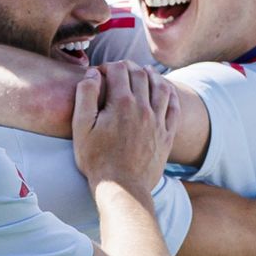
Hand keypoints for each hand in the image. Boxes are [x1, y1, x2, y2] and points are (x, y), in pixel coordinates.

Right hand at [71, 62, 177, 193]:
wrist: (123, 189)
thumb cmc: (97, 161)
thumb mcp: (81, 128)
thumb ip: (85, 96)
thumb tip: (93, 74)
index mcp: (121, 102)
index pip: (117, 69)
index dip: (107, 66)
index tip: (100, 73)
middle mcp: (143, 108)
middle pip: (140, 74)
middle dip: (128, 67)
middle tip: (120, 70)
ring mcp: (158, 122)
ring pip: (160, 87)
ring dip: (152, 75)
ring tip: (145, 72)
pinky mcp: (167, 136)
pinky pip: (174, 108)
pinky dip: (171, 94)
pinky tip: (166, 91)